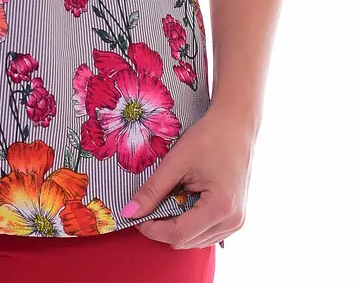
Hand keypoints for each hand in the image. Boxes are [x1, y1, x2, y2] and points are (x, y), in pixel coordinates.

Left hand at [121, 105, 255, 249]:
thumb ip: (153, 189)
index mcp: (221, 208)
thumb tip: (129, 212)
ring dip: (176, 226)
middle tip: (145, 207)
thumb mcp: (176, 161)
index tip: (134, 216)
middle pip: (187, 241)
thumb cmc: (209, 137)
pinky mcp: (236, 217)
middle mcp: (233, 222)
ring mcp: (237, 222)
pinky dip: (190, 223)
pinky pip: (207, 232)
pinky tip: (181, 202)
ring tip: (164, 200)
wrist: (236, 125)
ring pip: (197, 241)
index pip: (179, 234)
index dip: (152, 228)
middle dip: (162, 228)